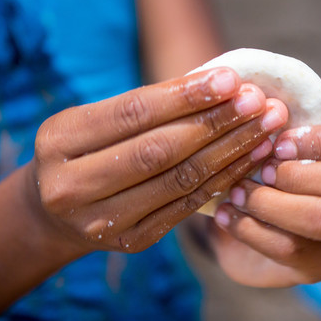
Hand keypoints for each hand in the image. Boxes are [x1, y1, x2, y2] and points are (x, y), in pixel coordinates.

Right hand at [28, 68, 288, 252]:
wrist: (54, 213)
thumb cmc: (85, 149)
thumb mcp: (95, 119)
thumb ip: (147, 105)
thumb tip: (223, 82)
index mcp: (59, 140)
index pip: (133, 113)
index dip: (186, 96)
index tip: (231, 79)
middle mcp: (72, 185)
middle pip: (159, 150)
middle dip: (216, 123)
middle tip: (258, 102)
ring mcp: (102, 220)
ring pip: (179, 180)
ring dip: (230, 151)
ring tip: (266, 127)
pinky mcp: (133, 241)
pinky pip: (187, 205)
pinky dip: (224, 179)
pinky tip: (251, 157)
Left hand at [208, 56, 320, 286]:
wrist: (240, 211)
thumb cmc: (267, 159)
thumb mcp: (284, 123)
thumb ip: (315, 97)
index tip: (281, 140)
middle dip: (302, 172)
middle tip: (260, 169)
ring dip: (272, 202)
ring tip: (234, 192)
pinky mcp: (320, 265)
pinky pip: (291, 250)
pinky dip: (251, 229)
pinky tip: (226, 214)